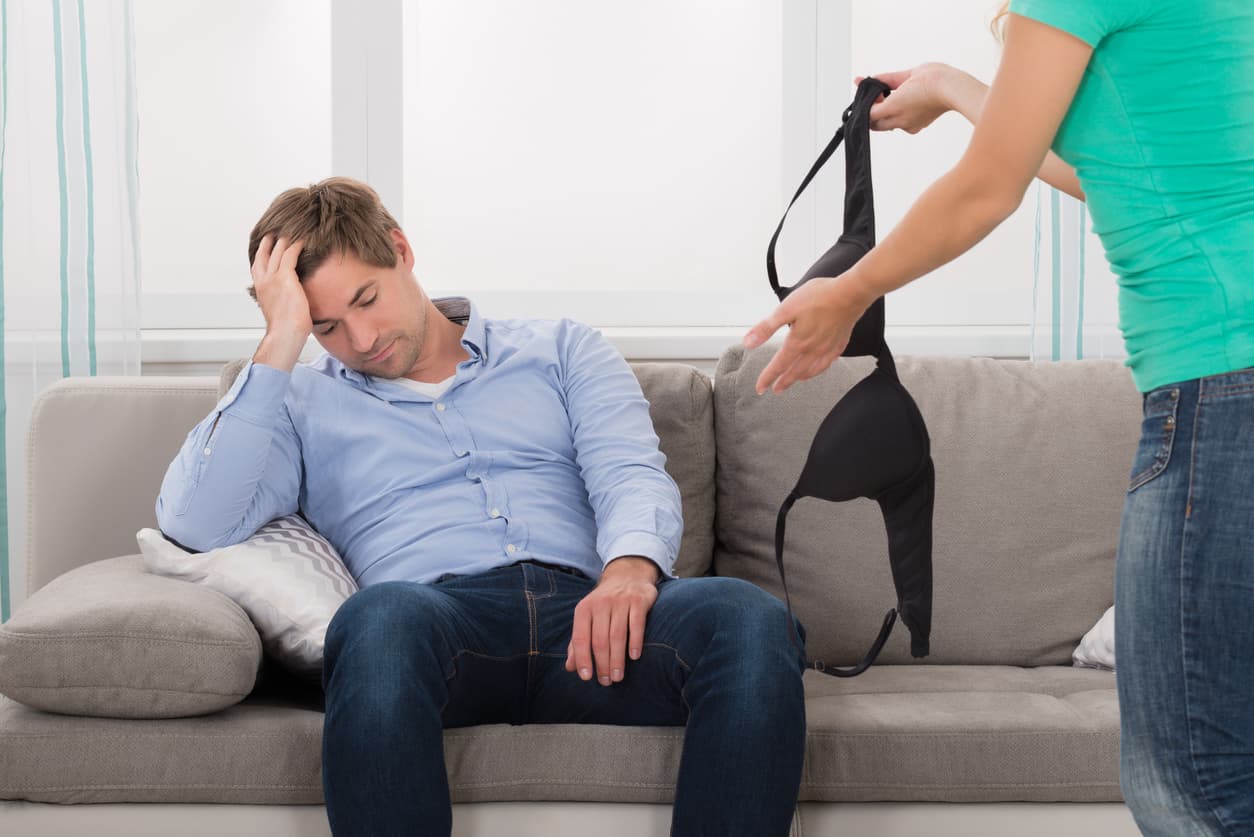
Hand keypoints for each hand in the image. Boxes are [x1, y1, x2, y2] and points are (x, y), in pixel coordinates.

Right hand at [250, 235, 310, 370]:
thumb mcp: (279, 309)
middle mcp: (263, 279)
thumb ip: (281, 298)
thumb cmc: (285, 328)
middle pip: (265, 252)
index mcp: (260, 288)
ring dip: (284, 238)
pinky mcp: (285, 277)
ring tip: (291, 229)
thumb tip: (291, 298)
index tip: (267, 242)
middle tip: (276, 229)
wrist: (285, 335)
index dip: (262, 251)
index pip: (258, 263)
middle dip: (271, 240)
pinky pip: (290, 254)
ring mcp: (273, 277)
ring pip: (277, 250)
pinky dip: (296, 245)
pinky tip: (303, 240)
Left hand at [565, 556, 659, 685]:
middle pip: (600, 640)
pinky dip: (635, 642)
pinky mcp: (639, 600)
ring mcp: (621, 601)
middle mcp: (601, 603)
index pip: (581, 637)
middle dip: (602, 664)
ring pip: (617, 635)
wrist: (627, 574)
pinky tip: (634, 657)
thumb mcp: (587, 617)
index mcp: (584, 609)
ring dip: (617, 659)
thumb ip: (578, 641)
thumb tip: (570, 667)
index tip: (586, 677)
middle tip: (607, 681)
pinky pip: (637, 624)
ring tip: (618, 676)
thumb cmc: (604, 603)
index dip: (583, 659)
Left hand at [743, 274, 875, 394]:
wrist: (851, 293)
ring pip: (813, 370)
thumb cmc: (819, 297)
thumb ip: (766, 328)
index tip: (760, 387)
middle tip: (775, 389)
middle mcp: (813, 349)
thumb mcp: (785, 309)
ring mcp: (828, 347)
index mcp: (798, 342)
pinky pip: (828, 362)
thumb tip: (748, 342)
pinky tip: (820, 366)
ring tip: (796, 381)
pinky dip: (820, 368)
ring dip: (801, 377)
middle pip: (795, 372)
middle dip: (783, 382)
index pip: (778, 365)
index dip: (767, 378)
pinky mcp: (840, 342)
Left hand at [858, 63, 969, 133]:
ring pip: (887, 126)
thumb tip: (869, 80)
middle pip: (874, 124)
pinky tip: (905, 104)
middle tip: (878, 97)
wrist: (953, 88)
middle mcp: (899, 120)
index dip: (864, 103)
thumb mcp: (906, 74)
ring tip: (892, 98)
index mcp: (894, 106)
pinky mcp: (917, 127)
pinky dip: (898, 117)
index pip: (868, 113)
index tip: (868, 92)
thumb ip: (886, 79)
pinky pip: (901, 125)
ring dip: (884, 115)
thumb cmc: (932, 78)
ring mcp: (908, 126)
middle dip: (871, 113)